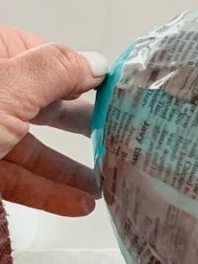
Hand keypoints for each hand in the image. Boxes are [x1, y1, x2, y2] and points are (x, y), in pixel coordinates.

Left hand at [0, 26, 107, 215]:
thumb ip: (56, 72)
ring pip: (30, 147)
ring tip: (104, 185)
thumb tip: (95, 62)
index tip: (121, 99)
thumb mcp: (7, 89)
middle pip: (43, 105)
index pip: (49, 59)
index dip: (87, 78)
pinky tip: (76, 204)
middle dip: (82, 126)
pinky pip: (16, 178)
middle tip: (121, 138)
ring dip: (69, 170)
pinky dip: (47, 192)